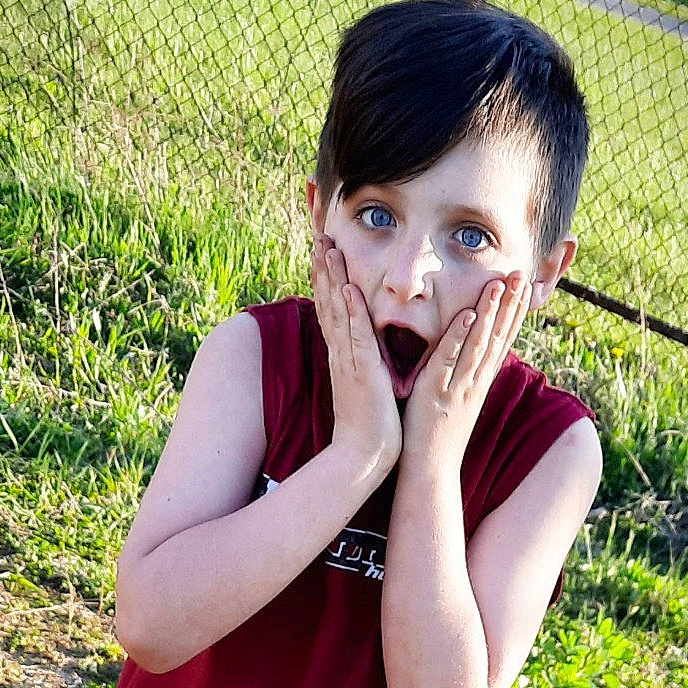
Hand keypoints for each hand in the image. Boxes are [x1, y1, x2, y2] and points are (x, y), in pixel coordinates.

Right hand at [311, 233, 400, 480]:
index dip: (325, 275)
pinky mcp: (363, 373)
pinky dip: (353, 313)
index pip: (331, 305)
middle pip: (327, 300)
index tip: (323, 245)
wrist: (364, 455)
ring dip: (332, 280)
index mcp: (342, 352)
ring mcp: (349, 361)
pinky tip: (350, 290)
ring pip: (338, 312)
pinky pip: (357, 338)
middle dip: (322, 266)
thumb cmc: (369, 421)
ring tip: (327, 248)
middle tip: (318, 232)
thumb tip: (360, 339)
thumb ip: (360, 357)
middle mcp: (340, 351)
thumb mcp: (362, 380)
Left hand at [401, 269, 530, 473]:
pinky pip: (450, 360)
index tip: (524, 285)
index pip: (503, 339)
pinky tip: (468, 315)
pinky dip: (459, 338)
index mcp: (480, 381)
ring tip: (500, 283)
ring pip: (479, 344)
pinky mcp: (438, 393)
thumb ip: (466, 377)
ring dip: (491, 313)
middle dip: (511, 304)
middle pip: (499, 336)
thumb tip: (473, 357)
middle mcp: (476, 381)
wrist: (431, 471)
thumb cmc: (438, 435)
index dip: (514, 312)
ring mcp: (459, 387)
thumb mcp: (458, 401)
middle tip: (522, 273)